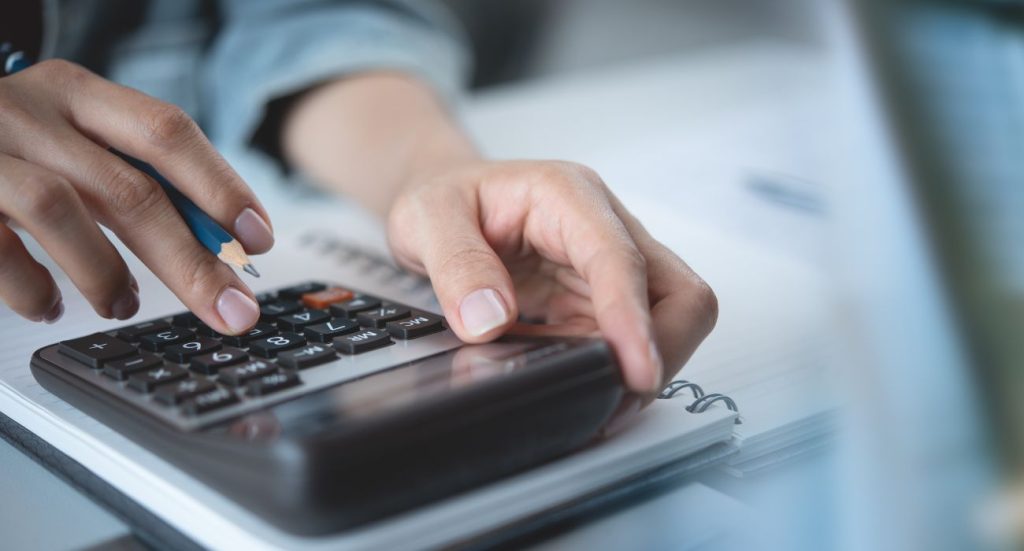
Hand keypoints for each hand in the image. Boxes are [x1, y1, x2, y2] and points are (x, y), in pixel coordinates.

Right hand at [0, 60, 272, 332]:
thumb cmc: (12, 149)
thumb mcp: (73, 143)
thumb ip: (136, 179)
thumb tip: (224, 245)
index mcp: (77, 93)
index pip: (166, 131)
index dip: (220, 186)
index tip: (258, 239)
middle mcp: (29, 111)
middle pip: (129, 187)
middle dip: (191, 262)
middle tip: (232, 310)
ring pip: (60, 210)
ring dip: (105, 272)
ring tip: (122, 306)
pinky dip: (32, 288)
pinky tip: (51, 306)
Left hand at [387, 160, 717, 395]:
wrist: (443, 198)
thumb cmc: (444, 198)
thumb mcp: (425, 218)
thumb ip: (456, 265)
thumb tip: (490, 320)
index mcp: (568, 196)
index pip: (621, 261)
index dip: (633, 320)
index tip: (637, 371)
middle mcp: (604, 228)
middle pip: (679, 295)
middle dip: (662, 351)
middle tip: (616, 401)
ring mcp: (607, 267)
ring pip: (665, 324)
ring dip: (635, 367)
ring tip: (586, 399)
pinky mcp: (596, 301)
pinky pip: (623, 343)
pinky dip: (606, 369)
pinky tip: (567, 380)